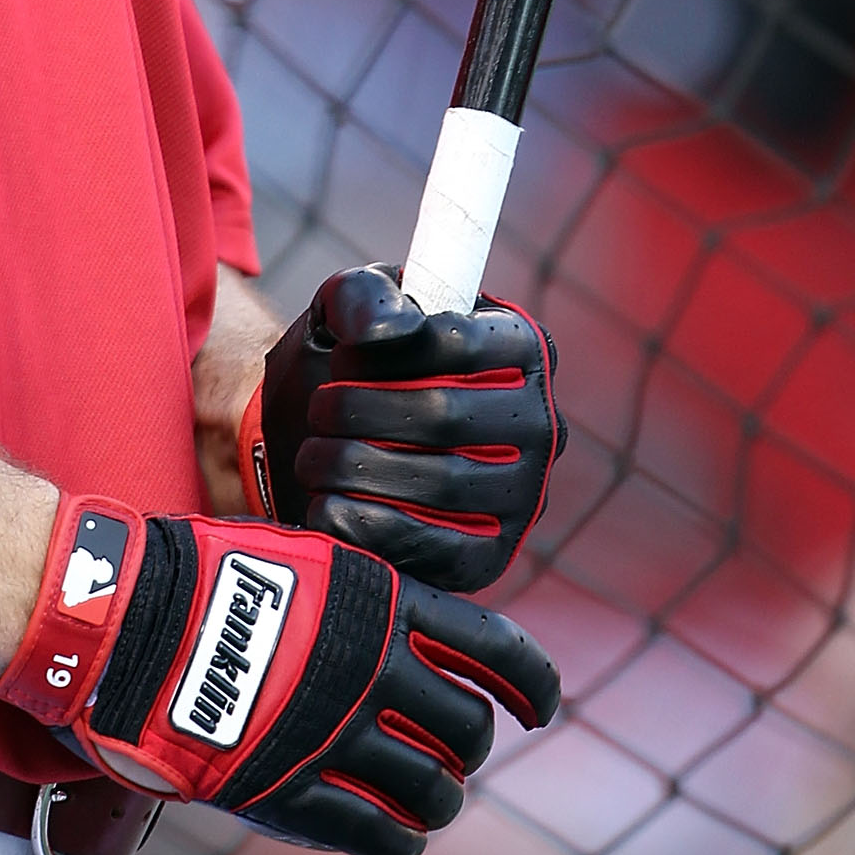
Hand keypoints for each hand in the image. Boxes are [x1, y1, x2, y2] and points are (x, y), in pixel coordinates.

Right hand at [0, 496, 557, 854]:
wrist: (125, 617)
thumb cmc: (202, 574)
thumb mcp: (302, 561)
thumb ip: (362, 603)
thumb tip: (410, 635)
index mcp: (382, 603)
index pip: (495, 650)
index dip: (532, 685)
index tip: (540, 709)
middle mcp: (375, 671)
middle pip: (469, 731)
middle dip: (466, 747)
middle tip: (447, 752)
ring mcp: (337, 737)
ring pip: (435, 792)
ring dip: (437, 800)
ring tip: (423, 800)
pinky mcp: (296, 793)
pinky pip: (382, 836)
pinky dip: (400, 840)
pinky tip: (394, 836)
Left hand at [241, 267, 563, 592]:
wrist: (321, 444)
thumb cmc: (346, 366)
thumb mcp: (343, 311)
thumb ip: (363, 298)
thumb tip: (395, 329)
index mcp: (519, 347)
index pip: (456, 341)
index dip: (382, 352)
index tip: (341, 358)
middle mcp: (540, 421)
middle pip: (444, 414)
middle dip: (357, 410)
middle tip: (318, 409)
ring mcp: (523, 495)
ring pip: (440, 482)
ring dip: (353, 466)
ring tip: (314, 456)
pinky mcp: (491, 557)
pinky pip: (436, 550)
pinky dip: (367, 525)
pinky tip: (326, 505)